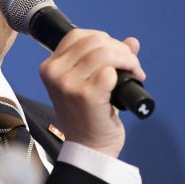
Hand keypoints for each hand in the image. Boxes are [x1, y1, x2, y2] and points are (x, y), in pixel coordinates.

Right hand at [38, 29, 144, 157]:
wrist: (89, 147)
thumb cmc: (87, 117)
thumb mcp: (88, 83)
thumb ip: (107, 59)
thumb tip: (132, 42)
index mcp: (50, 67)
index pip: (78, 35)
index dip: (104, 40)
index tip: (117, 55)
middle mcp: (55, 73)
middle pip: (95, 41)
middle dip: (120, 49)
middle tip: (131, 65)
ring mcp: (68, 84)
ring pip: (104, 53)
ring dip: (127, 59)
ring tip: (134, 72)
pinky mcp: (86, 96)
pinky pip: (110, 71)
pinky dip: (126, 72)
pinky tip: (131, 82)